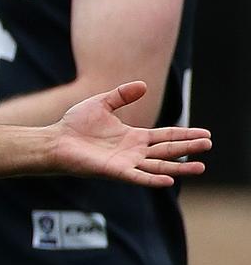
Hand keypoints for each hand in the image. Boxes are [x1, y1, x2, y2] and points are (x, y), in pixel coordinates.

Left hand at [51, 81, 210, 186]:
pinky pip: (138, 177)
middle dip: (188, 148)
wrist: (55, 139)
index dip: (185, 134)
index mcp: (133, 136)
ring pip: (159, 166)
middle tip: (209, 145)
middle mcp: (134, 151)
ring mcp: (126, 163)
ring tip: (200, 167)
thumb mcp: (101, 103)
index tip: (206, 134)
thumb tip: (143, 85)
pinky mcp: (115, 171)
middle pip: (167, 151)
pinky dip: (153, 179)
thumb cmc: (75, 124)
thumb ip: (121, 95)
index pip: (166, 136)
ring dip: (179, 167)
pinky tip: (170, 180)